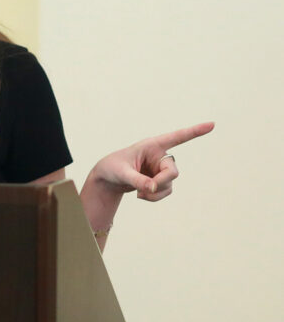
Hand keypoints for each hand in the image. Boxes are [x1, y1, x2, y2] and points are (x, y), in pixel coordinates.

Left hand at [89, 121, 213, 200]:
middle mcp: (160, 156)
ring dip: (155, 193)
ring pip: (169, 184)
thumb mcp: (122, 173)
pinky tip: (140, 195)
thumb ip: (137, 180)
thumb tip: (153, 189)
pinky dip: (154, 197)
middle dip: (160, 183)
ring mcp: (162, 169)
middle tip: (146, 190)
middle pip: (173, 171)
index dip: (195, 132)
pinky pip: (165, 192)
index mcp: (152, 145)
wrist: (108, 179)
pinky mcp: (161, 180)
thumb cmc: (112, 168)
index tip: (212, 124)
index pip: (176, 137)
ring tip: (138, 193)